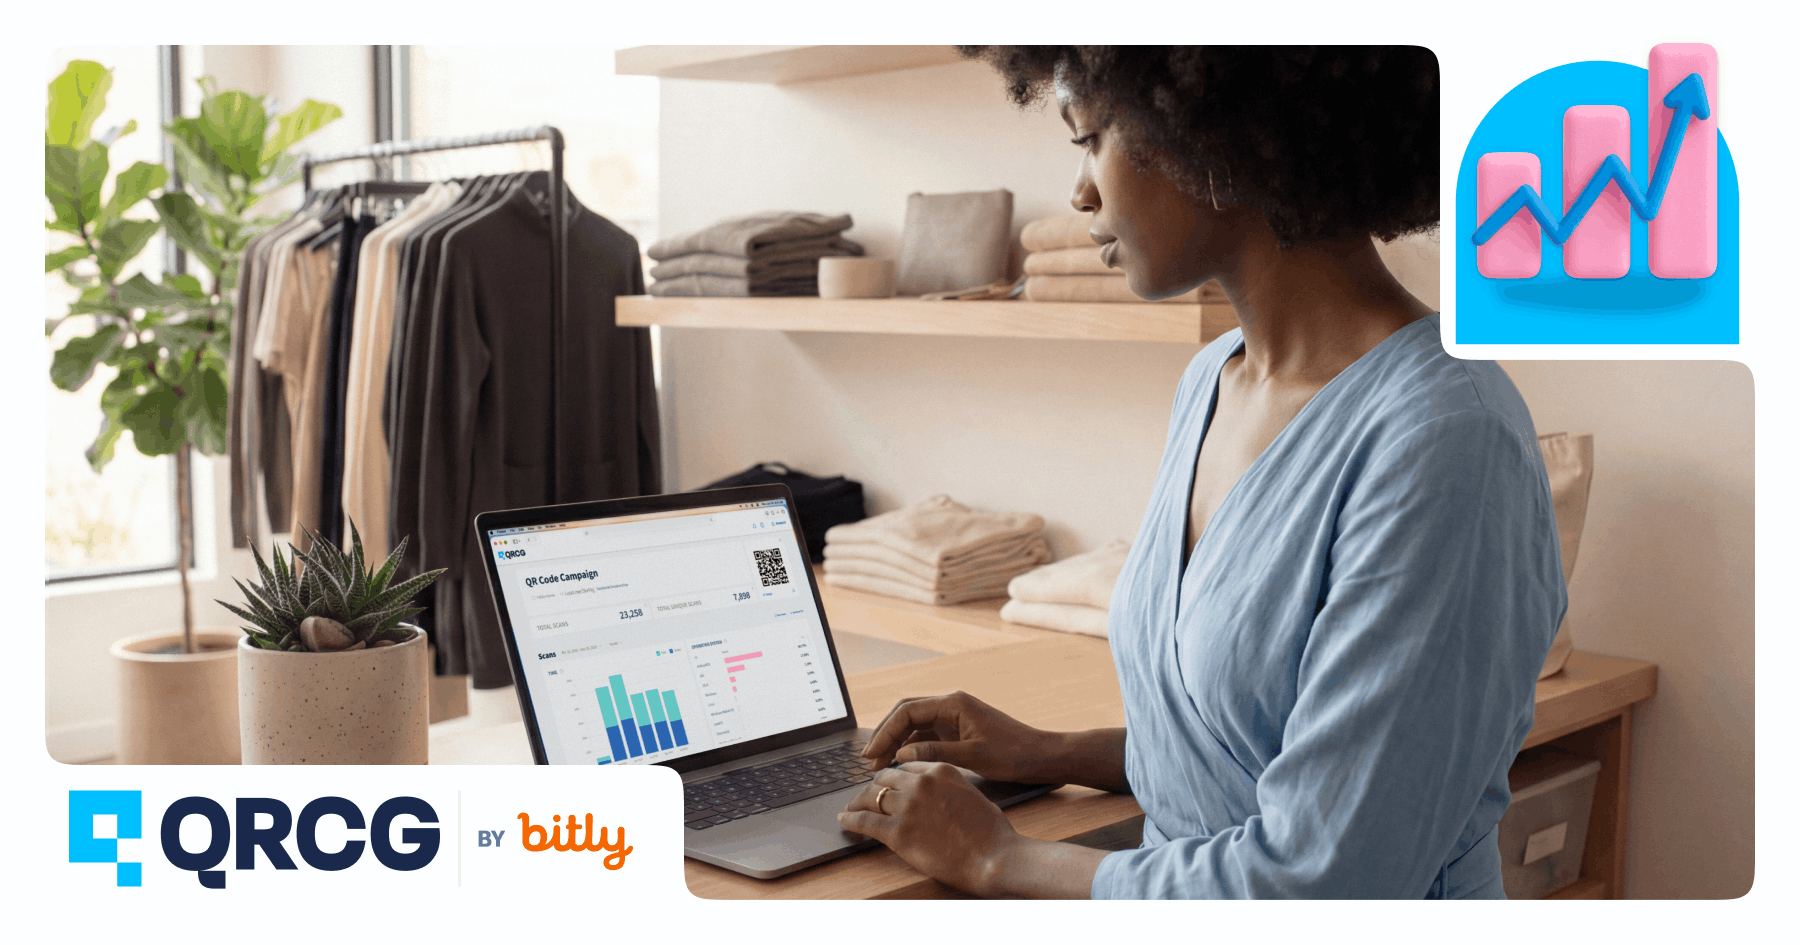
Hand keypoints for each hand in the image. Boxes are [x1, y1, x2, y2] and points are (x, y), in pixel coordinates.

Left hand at [837, 761, 1021, 894]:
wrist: (994, 857)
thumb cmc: (991, 832)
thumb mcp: (971, 794)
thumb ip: (949, 787)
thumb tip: (937, 793)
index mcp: (940, 770)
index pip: (905, 765)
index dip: (893, 776)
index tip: (887, 784)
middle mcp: (921, 782)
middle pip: (884, 777)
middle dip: (873, 787)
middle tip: (866, 797)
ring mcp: (907, 806)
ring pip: (870, 796)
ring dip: (857, 802)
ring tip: (851, 808)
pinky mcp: (897, 831)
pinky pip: (864, 820)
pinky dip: (850, 819)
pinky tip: (845, 820)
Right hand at [861, 691, 1056, 783]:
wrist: (1041, 756)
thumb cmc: (1013, 754)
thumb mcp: (973, 756)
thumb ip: (936, 753)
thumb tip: (902, 754)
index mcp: (954, 703)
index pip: (907, 711)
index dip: (885, 732)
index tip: (871, 754)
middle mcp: (951, 705)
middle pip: (906, 713)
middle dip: (885, 734)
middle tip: (868, 760)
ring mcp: (954, 718)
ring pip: (914, 725)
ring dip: (896, 742)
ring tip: (880, 766)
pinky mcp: (957, 731)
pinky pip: (926, 735)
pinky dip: (911, 747)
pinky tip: (902, 764)